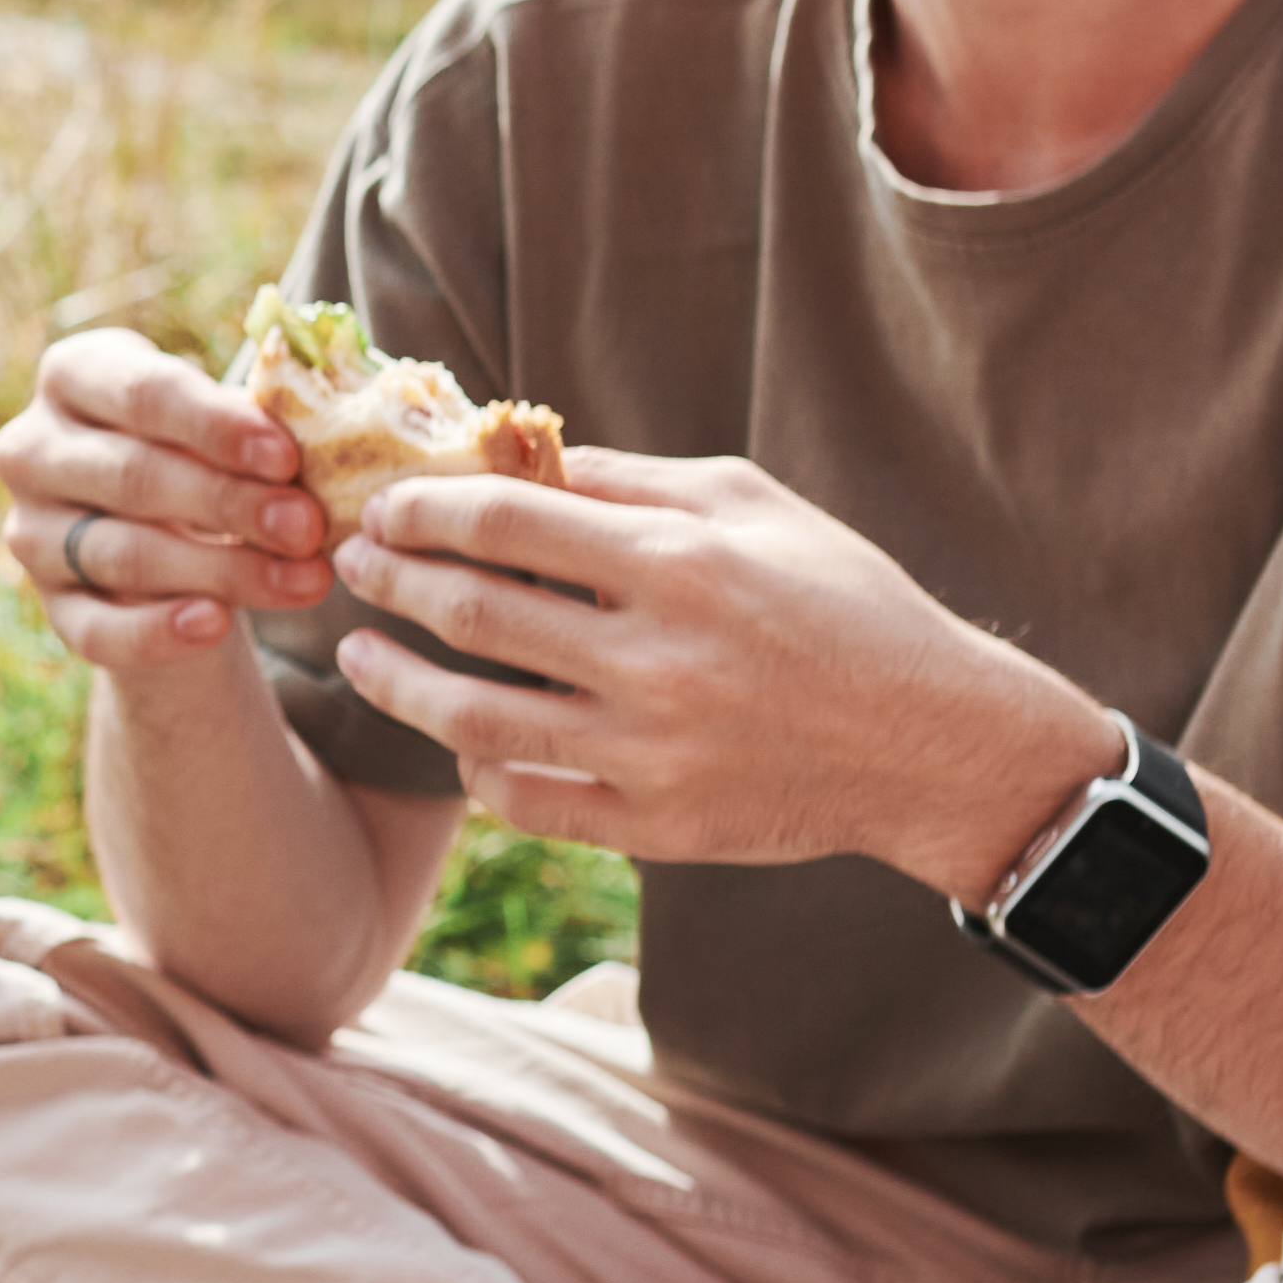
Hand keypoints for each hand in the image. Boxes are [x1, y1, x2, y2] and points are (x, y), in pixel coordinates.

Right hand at [0, 324, 328, 656]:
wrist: (169, 537)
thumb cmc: (204, 451)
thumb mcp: (219, 422)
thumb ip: (252, 422)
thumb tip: (328, 435)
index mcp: (75, 374)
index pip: (141, 393)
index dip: (215, 426)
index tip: (286, 457)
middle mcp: (32, 448)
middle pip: (133, 476)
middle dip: (229, 503)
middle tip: (307, 526)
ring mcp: (29, 531)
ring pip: (124, 555)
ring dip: (221, 570)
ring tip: (303, 581)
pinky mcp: (50, 605)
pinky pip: (97, 629)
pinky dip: (158, 632)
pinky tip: (217, 625)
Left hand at [318, 450, 1114, 883]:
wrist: (932, 739)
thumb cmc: (843, 603)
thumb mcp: (756, 507)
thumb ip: (634, 483)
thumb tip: (522, 455)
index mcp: (680, 565)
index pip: (508, 523)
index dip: (426, 510)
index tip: (384, 507)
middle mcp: (657, 660)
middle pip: (476, 615)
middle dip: (392, 584)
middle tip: (350, 565)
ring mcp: (652, 753)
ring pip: (477, 720)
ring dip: (398, 685)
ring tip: (358, 656)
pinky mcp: (657, 827)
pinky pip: (528, 803)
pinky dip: (477, 771)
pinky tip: (455, 743)